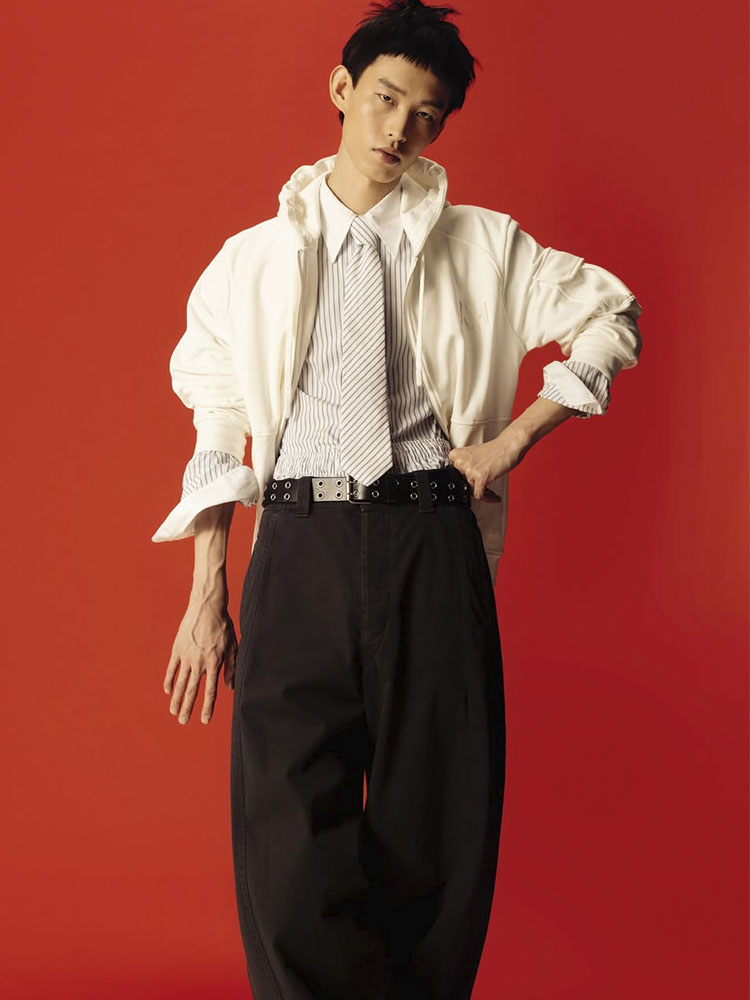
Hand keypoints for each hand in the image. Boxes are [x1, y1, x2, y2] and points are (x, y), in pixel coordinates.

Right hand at [164, 595, 237, 724]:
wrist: (207, 607)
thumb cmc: (223, 626)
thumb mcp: (233, 646)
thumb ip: (231, 668)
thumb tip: (230, 687)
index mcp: (214, 663)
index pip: (210, 691)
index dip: (207, 707)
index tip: (204, 720)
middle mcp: (199, 663)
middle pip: (192, 691)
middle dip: (188, 708)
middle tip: (183, 722)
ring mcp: (186, 656)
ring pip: (180, 682)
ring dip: (176, 699)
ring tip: (174, 712)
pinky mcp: (177, 649)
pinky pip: (171, 669)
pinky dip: (169, 681)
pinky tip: (168, 691)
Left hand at [448, 426, 531, 500]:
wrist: (509, 445)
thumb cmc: (495, 449)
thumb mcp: (473, 454)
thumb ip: (465, 465)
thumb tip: (462, 480)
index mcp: (456, 455)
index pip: (455, 476)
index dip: (466, 480)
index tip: (473, 483)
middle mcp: (461, 461)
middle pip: (464, 483)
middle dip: (475, 486)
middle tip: (485, 486)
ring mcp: (470, 469)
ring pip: (472, 490)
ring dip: (484, 492)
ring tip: (492, 490)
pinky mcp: (481, 476)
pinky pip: (480, 495)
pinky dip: (488, 498)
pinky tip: (495, 497)